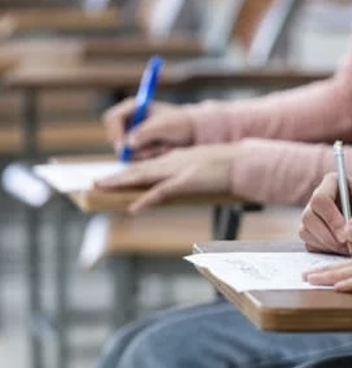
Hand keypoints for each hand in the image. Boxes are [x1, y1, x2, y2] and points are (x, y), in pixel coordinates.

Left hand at [96, 144, 235, 212]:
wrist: (240, 161)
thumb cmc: (226, 166)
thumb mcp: (201, 169)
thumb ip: (187, 175)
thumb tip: (178, 184)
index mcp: (175, 160)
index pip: (146, 166)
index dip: (127, 172)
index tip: (112, 178)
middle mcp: (171, 163)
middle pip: (137, 170)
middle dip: (115, 177)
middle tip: (94, 183)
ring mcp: (177, 171)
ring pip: (142, 176)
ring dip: (120, 183)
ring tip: (101, 187)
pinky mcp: (185, 182)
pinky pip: (161, 192)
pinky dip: (146, 200)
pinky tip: (133, 208)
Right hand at [103, 98, 193, 158]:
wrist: (194, 133)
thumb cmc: (180, 123)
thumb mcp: (164, 125)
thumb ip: (145, 132)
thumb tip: (128, 143)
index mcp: (133, 107)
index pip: (112, 118)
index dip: (115, 132)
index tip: (124, 145)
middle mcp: (129, 121)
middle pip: (114, 138)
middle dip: (129, 148)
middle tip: (148, 151)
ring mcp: (133, 136)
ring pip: (125, 151)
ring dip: (145, 153)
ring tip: (163, 147)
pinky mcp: (139, 148)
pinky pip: (135, 159)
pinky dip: (149, 157)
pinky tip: (163, 150)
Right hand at [300, 174, 351, 254]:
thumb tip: (348, 234)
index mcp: (335, 183)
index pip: (319, 199)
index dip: (330, 219)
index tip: (347, 236)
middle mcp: (324, 198)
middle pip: (309, 217)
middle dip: (327, 236)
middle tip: (348, 247)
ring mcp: (321, 217)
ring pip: (307, 232)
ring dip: (326, 245)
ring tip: (350, 249)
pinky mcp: (322, 234)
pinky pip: (312, 244)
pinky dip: (325, 251)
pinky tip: (346, 251)